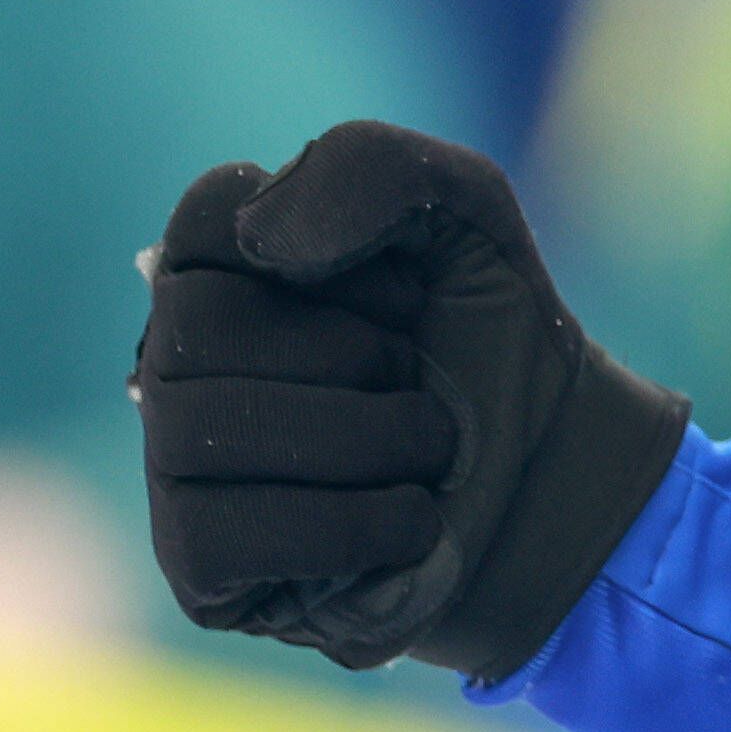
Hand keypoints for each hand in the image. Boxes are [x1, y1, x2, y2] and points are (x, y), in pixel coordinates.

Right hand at [135, 121, 685, 677]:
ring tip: (427, 452)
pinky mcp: (196, 564)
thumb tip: (262, 245)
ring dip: (371, 439)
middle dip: (356, 354)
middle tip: (415, 379)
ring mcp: (172, 463)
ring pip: (210, 428)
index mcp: (221, 266)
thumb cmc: (491, 340)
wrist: (558, 478)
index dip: (336, 252)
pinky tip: (407, 521)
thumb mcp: (465, 214)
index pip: (211, 216)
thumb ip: (368, 167)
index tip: (405, 293)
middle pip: (200, 325)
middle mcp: (172, 359)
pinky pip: (230, 534)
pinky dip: (355, 525)